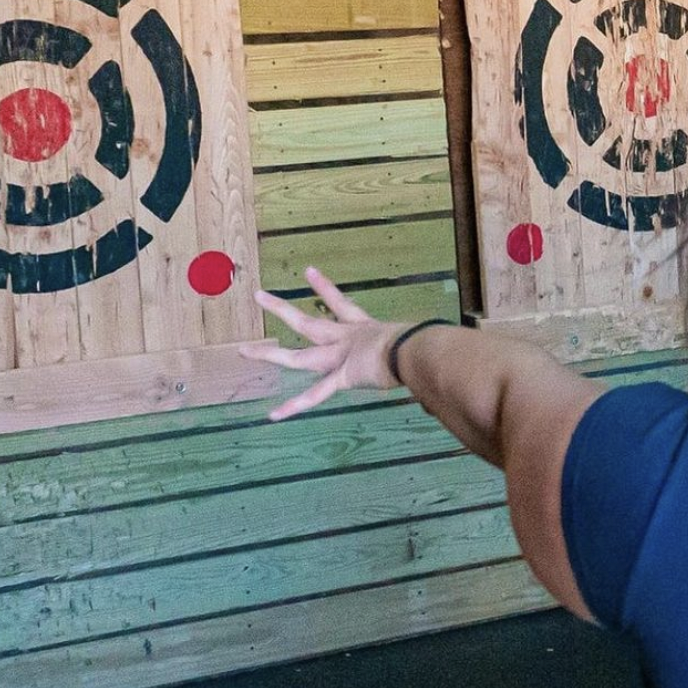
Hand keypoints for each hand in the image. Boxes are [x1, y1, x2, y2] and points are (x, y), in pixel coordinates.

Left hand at [238, 266, 407, 420]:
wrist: (416, 350)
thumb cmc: (423, 344)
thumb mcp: (418, 341)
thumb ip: (422, 346)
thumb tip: (443, 351)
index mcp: (365, 328)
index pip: (340, 303)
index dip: (323, 288)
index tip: (309, 271)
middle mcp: (346, 338)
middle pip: (307, 322)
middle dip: (282, 310)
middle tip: (258, 296)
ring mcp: (340, 357)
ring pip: (298, 357)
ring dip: (270, 354)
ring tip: (243, 351)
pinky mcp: (342, 377)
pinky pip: (314, 396)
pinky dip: (294, 407)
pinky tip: (272, 416)